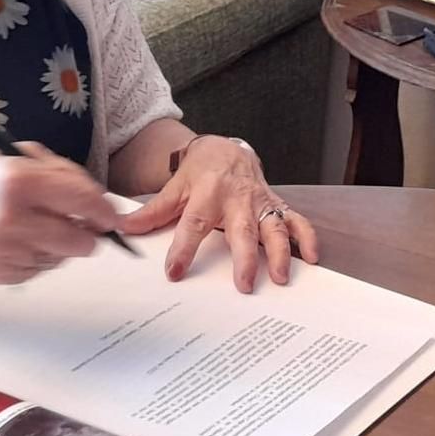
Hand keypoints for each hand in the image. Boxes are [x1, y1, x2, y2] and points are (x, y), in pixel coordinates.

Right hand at [0, 144, 122, 285]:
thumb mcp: (7, 155)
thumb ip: (54, 173)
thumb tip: (97, 198)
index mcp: (17, 179)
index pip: (84, 200)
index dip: (105, 210)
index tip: (110, 216)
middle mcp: (11, 217)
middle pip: (80, 241)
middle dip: (85, 234)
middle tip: (78, 225)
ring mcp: (1, 249)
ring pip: (59, 259)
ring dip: (57, 246)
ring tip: (31, 226)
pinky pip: (36, 271)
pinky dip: (33, 258)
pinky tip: (12, 240)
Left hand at [116, 137, 320, 291]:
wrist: (225, 150)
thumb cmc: (199, 172)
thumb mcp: (175, 188)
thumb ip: (153, 212)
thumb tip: (124, 229)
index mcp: (207, 194)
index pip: (193, 224)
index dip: (183, 249)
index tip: (174, 272)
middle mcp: (237, 200)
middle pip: (241, 230)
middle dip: (244, 258)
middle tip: (244, 285)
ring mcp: (260, 203)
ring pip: (274, 227)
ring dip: (279, 252)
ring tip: (280, 278)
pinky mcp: (276, 204)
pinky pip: (296, 220)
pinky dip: (307, 237)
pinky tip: (311, 258)